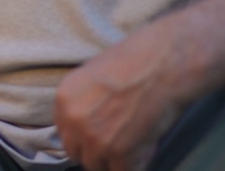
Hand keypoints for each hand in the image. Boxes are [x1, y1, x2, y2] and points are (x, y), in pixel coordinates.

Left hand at [55, 26, 185, 170]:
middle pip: (77, 153)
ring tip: (130, 147)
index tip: (93, 138)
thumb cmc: (133, 64)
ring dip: (112, 160)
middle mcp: (74, 122)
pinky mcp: (119, 153)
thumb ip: (82, 102)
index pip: (64, 134)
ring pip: (97, 165)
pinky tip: (142, 152)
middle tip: (113, 144)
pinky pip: (121, 170)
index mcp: (64, 100)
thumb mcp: (92, 75)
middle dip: (94, 152)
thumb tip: (85, 120)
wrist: (160, 67)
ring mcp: (95, 139)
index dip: (81, 137)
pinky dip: (133, 165)